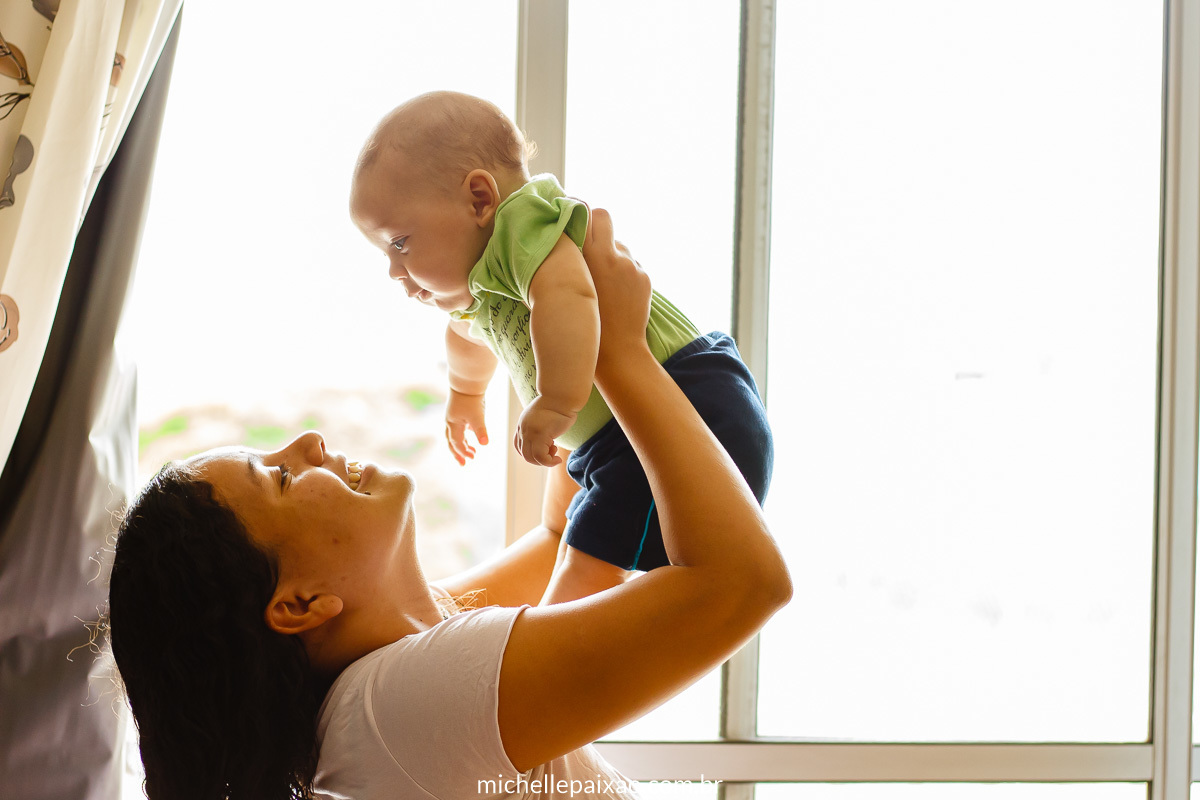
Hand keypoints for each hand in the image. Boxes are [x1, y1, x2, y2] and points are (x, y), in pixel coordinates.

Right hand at [445, 388, 488, 465]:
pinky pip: (458, 428)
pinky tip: (470, 436)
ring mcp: (453, 417)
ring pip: (454, 435)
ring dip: (461, 445)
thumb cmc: (471, 398)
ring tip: (471, 452)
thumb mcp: (477, 415)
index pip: (456, 443)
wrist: (467, 382)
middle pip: (451, 442)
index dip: (463, 452)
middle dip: (457, 453)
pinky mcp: (458, 412)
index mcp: (453, 424)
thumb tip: (485, 444)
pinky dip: (463, 435)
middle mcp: (450, 422)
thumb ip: (480, 430)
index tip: (471, 458)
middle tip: (464, 463)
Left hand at [515, 396, 575, 466]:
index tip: (545, 450)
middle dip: (539, 459)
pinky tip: (558, 459)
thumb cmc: (558, 405)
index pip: (519, 446)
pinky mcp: (540, 435)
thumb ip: (539, 428)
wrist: (561, 396)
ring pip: (531, 458)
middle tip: (552, 453)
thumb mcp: (543, 417)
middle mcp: (523, 429)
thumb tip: (546, 441)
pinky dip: (549, 462)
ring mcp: (530, 432)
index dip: (531, 453)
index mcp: (522, 424)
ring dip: (544, 462)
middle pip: (524, 454)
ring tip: (555, 455)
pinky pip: (541, 457)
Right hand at [581, 208, 652, 377]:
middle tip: (588, 241)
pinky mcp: (644, 277)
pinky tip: (615, 294)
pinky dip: (622, 273)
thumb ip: (565, 264)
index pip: (586, 213)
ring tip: (601, 282)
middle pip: (604, 217)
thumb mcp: (569, 290)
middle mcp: (614, 255)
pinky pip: (630, 264)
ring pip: (618, 245)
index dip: (577, 210)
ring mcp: (632, 265)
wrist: (618, 353)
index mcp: (591, 257)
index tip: (569, 216)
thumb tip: (555, 245)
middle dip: (596, 224)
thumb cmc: (584, 326)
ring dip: (610, 255)